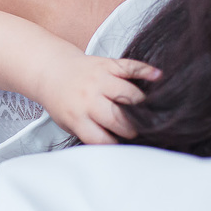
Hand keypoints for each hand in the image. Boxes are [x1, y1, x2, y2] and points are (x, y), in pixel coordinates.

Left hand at [37, 56, 160, 144]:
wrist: (52, 70)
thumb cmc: (63, 101)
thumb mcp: (68, 123)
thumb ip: (89, 133)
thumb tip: (118, 146)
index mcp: (76, 116)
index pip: (102, 138)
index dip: (116, 144)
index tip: (124, 144)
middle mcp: (88, 97)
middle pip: (119, 118)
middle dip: (131, 128)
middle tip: (136, 129)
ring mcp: (99, 79)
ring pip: (129, 94)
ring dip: (142, 105)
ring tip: (145, 111)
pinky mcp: (108, 64)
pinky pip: (131, 67)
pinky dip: (146, 71)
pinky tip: (158, 77)